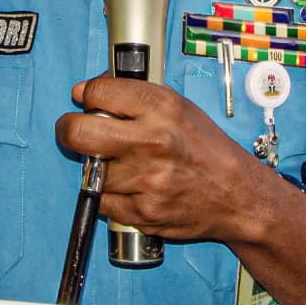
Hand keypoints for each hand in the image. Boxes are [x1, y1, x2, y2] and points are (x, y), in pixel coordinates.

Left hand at [57, 77, 268, 244]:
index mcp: (162, 107)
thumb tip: (87, 92)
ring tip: (120, 163)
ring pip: (90, 169)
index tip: (85, 101)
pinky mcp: (142, 212)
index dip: (86, 95)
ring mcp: (146, 179)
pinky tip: (129, 186)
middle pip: (77, 132)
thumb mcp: (179, 107)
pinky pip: (102, 200)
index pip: (98, 92)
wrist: (237, 194)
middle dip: (68, 130)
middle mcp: (153, 141)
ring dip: (97, 166)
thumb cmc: (207, 149)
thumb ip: (135, 97)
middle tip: (74, 131)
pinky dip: (109, 194)